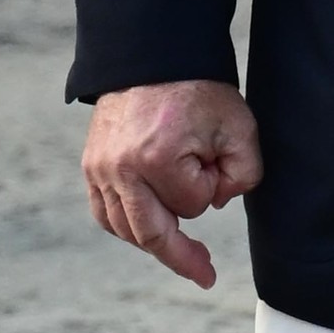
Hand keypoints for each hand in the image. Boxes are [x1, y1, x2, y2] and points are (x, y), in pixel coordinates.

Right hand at [80, 78, 262, 289]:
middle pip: (152, 234)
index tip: (215, 159)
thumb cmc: (199, 90)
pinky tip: (145, 230)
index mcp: (156, 159)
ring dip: (152, 240)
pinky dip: (125, 226)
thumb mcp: (239, 128)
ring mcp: (99, 168)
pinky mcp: (90, 165)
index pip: (192, 206)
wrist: (152, 56)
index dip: (212, 187)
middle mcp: (120, 169)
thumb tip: (211, 205)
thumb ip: (243, 175)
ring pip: (124, 229)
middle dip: (182, 256)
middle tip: (205, 276)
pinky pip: (104, 213)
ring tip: (179, 247)